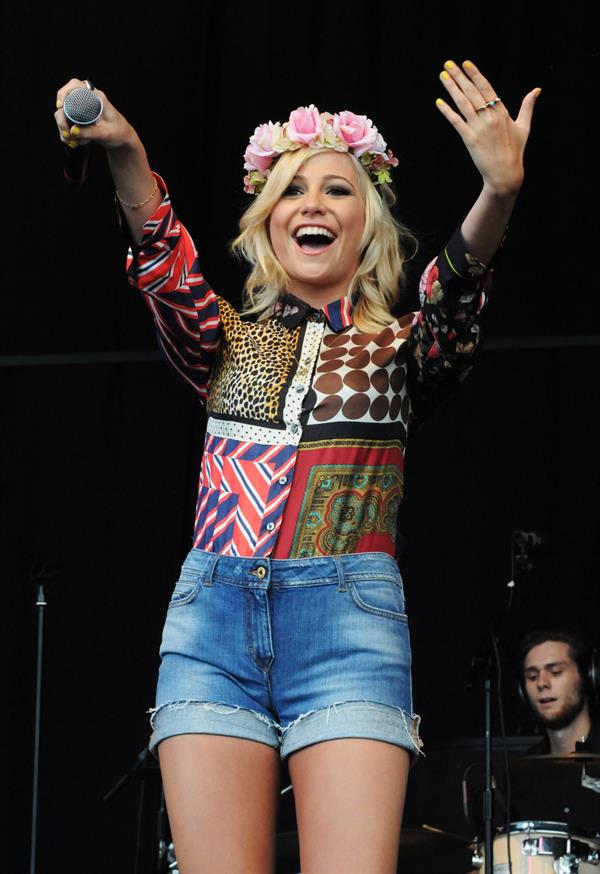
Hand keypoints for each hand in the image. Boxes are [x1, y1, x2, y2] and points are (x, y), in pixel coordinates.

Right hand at [54, 79, 136, 150]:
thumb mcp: (105, 134)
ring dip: (64, 129)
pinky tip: (76, 142)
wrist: (122, 140)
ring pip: (63, 115)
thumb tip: (73, 131)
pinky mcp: (78, 119)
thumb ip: (90, 133)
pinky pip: (66, 124)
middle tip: (67, 133)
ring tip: (75, 141)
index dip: (64, 93)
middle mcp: (87, 101)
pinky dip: (68, 135)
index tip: (60, 107)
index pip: (75, 85)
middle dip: (62, 119)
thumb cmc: (119, 133)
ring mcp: (81, 110)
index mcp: (96, 98)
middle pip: (64, 102)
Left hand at [436, 60, 540, 197]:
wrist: (505, 174)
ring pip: (463, 103)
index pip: (486, 88)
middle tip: (448, 63)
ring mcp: (479, 128)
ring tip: (443, 75)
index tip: (466, 63)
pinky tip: (439, 101)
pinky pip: (456, 122)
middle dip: (459, 76)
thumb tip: (537, 89)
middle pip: (472, 92)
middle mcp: (490, 117)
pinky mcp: (470, 139)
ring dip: (451, 88)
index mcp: (502, 112)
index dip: (475, 74)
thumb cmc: (515, 151)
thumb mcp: (525, 127)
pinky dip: (447, 111)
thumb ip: (528, 106)